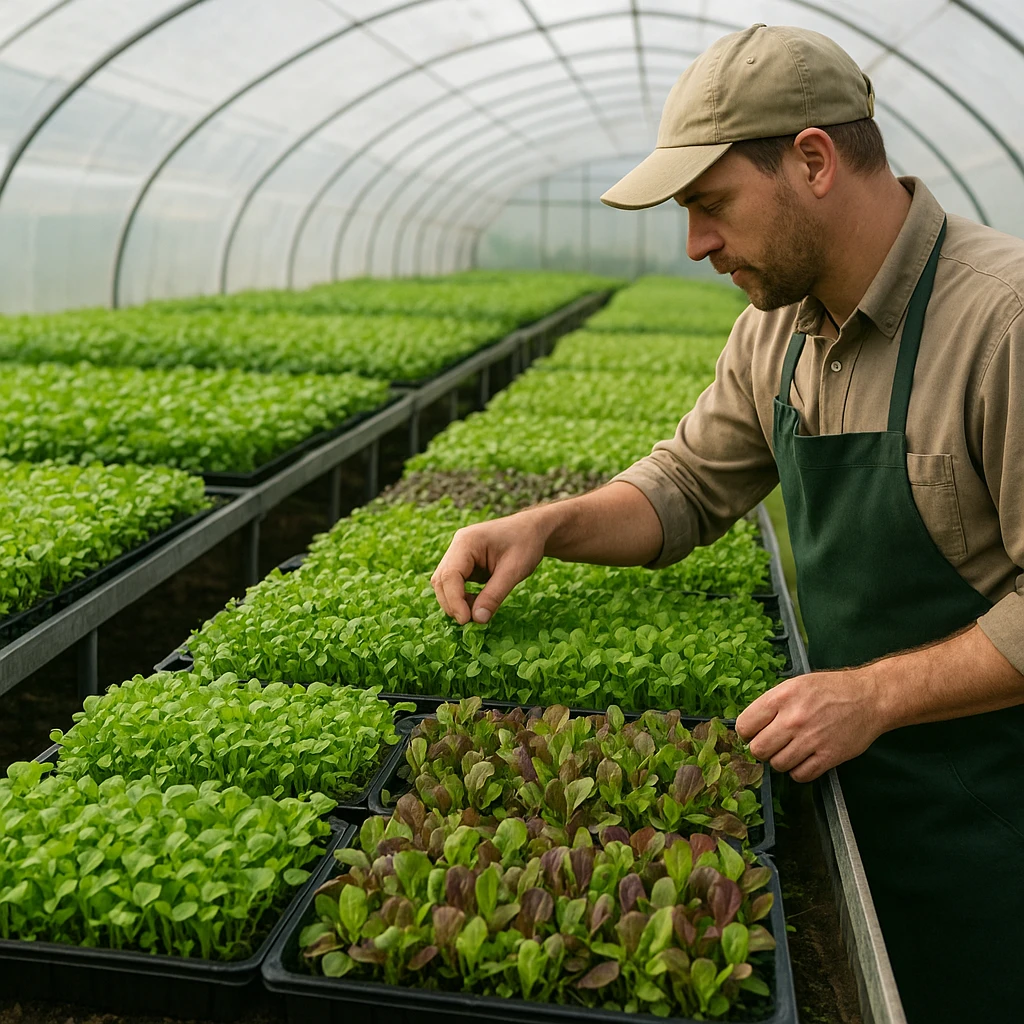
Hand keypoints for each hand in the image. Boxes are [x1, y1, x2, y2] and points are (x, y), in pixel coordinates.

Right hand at [430, 513, 547, 624]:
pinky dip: (463, 598)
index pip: (450, 575)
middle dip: (453, 604)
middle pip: (441, 580)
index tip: (466, 620)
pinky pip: (455, 584)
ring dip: (456, 602)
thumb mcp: (514, 570)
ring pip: (445, 584)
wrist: (533, 529)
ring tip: (478, 613)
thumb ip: (495, 595)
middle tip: (471, 622)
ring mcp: (458, 554)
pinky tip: (479, 604)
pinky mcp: (463, 563)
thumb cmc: (526, 543)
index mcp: (466, 542)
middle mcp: (457, 546)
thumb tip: (477, 620)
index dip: (454, 600)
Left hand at [735, 666, 889, 781]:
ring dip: (781, 760)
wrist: (869, 698)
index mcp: (781, 697)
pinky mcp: (828, 756)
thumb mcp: (795, 685)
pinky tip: (805, 759)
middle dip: (762, 749)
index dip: (747, 733)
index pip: (745, 726)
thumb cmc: (830, 689)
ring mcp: (811, 739)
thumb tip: (750, 726)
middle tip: (772, 744)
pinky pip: (800, 775)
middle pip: (758, 749)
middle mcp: (793, 719)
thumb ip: (771, 704)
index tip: (753, 734)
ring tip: (791, 750)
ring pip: (777, 765)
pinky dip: (799, 771)